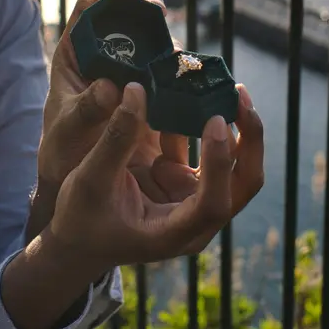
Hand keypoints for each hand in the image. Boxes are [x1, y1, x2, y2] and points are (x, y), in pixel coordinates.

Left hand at [38, 0, 186, 202]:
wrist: (81, 179)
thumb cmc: (63, 150)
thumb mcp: (68, 130)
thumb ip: (86, 110)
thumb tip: (108, 86)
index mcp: (76, 55)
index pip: (88, 12)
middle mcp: (107, 57)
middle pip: (130, 21)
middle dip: (147, 13)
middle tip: (159, 15)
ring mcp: (132, 74)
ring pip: (154, 46)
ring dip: (167, 45)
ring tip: (175, 57)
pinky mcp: (152, 93)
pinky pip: (169, 75)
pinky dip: (180, 73)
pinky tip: (189, 78)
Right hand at [43, 81, 264, 274]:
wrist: (78, 238)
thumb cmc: (80, 218)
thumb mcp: (89, 178)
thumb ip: (115, 138)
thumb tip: (137, 89)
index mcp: (172, 234)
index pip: (213, 203)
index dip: (220, 163)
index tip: (215, 121)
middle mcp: (195, 222)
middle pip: (242, 184)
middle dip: (250, 140)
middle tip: (239, 96)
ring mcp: (195, 202)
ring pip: (235, 167)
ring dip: (238, 130)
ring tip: (230, 90)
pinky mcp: (188, 184)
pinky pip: (208, 153)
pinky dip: (207, 127)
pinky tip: (199, 96)